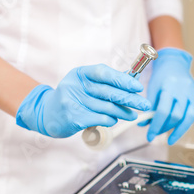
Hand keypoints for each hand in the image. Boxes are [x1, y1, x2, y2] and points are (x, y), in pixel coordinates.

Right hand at [16, 64, 150, 137]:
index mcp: (80, 73)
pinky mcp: (73, 118)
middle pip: (109, 92)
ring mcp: (73, 102)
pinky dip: (110, 120)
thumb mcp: (86, 84)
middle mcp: (75, 86)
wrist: (48, 114)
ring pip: (107, 108)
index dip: (123, 80)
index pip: (104, 73)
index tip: (138, 87)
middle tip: (145, 105)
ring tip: (133, 115)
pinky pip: (100, 119)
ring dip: (123, 112)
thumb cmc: (74, 97)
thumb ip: (106, 82)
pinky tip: (115, 119)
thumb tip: (132, 80)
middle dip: (130, 99)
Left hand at [140, 48, 193, 144]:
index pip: (162, 111)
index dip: (155, 126)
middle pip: (176, 115)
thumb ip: (149, 107)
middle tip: (157, 134)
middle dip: (165, 129)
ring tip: (170, 140)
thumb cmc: (160, 77)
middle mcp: (183, 89)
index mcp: (168, 86)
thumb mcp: (152, 88)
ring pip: (190, 116)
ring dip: (180, 131)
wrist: (174, 63)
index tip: (149, 137)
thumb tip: (143, 126)